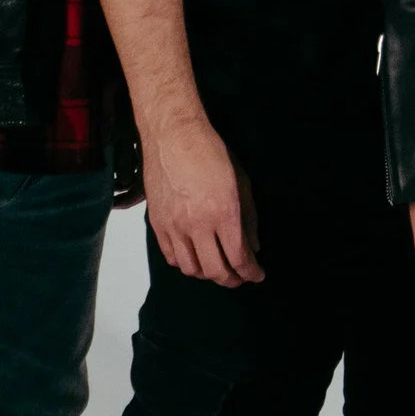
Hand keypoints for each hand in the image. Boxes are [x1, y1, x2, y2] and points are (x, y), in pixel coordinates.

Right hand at [144, 121, 264, 286]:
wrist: (173, 135)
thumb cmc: (210, 153)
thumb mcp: (241, 182)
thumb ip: (249, 218)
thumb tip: (254, 247)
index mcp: (223, 213)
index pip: (238, 258)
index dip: (251, 272)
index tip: (257, 274)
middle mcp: (197, 225)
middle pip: (214, 271)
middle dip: (232, 280)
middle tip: (240, 276)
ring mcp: (174, 226)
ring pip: (191, 269)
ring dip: (207, 274)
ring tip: (218, 267)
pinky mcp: (157, 224)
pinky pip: (171, 257)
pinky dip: (186, 263)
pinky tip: (196, 257)